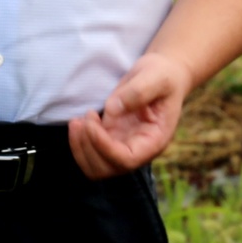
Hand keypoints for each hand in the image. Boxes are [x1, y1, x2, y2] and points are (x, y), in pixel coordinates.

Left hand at [70, 50, 192, 178]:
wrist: (164, 73)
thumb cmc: (164, 75)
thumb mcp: (156, 77)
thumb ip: (137, 92)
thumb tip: (112, 110)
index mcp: (155, 141)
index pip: (126, 160)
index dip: (104, 147)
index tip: (91, 122)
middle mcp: (139, 149)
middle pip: (107, 169)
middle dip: (88, 148)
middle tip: (82, 119)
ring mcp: (124, 145)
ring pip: (95, 166)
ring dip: (81, 148)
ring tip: (77, 121)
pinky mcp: (113, 137)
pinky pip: (91, 152)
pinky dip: (79, 142)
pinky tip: (79, 121)